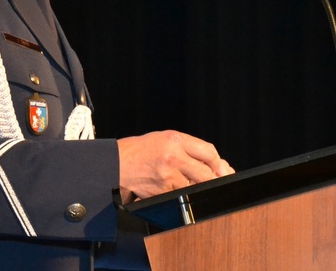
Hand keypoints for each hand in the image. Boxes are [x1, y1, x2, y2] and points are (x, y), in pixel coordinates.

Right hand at [116, 130, 233, 201]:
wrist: (116, 164)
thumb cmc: (142, 150)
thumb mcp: (166, 139)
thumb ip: (191, 149)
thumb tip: (220, 165)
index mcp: (175, 140)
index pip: (209, 152)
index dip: (218, 163)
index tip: (219, 168)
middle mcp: (173, 157)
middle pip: (207, 174)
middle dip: (212, 179)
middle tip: (210, 179)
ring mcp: (168, 176)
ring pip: (195, 187)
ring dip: (194, 186)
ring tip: (180, 178)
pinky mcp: (163, 191)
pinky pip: (181, 195)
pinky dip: (180, 192)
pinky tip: (169, 184)